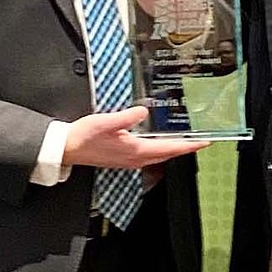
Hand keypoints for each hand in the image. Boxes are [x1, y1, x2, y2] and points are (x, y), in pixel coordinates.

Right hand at [64, 105, 208, 166]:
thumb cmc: (83, 137)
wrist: (67, 148)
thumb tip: (144, 111)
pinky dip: (160, 148)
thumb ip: (127, 117)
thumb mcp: (106, 122)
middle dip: (185, 147)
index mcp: (135, 151)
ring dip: (173, 148)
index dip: (188, 146)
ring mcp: (129, 159)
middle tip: (200, 141)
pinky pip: (149, 154)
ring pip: (159, 155)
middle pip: (167, 154)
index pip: (169, 149)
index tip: (204, 142)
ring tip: (185, 140)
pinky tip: (159, 141)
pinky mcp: (123, 157)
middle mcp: (135, 159)